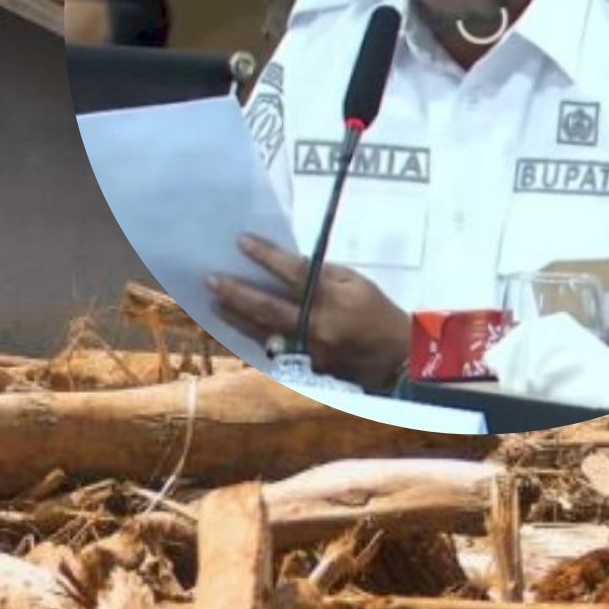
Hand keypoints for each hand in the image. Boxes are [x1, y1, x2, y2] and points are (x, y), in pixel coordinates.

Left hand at [207, 234, 411, 390]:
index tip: (241, 241)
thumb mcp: (357, 282)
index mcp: (333, 299)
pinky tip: (237, 325)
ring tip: (214, 302)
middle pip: (269, 308)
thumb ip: (323, 273)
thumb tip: (286, 265)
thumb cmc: (378, 311)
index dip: (266, 256)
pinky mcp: (306, 367)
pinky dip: (253, 336)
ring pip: (264, 333)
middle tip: (211, 280)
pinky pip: (273, 349)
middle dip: (237, 293)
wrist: (397, 357)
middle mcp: (317, 327)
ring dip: (236, 317)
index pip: (293, 273)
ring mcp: (308, 351)